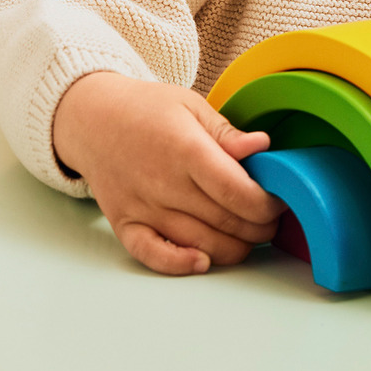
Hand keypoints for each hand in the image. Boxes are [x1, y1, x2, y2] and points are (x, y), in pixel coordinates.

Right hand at [52, 72, 285, 275]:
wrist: (92, 119)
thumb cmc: (146, 109)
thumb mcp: (189, 105)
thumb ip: (226, 132)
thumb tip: (262, 147)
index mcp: (185, 149)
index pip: (237, 191)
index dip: (266, 204)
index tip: (278, 200)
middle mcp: (163, 183)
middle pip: (226, 222)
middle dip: (259, 227)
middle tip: (269, 218)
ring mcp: (142, 207)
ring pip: (200, 245)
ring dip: (234, 248)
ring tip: (247, 233)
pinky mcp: (124, 224)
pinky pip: (152, 255)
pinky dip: (179, 265)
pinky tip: (202, 261)